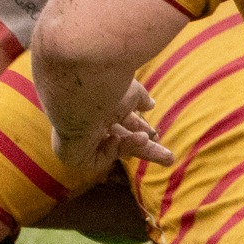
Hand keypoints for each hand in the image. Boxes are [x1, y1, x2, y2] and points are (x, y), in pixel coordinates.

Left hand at [50, 79, 172, 186]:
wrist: (80, 90)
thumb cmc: (105, 84)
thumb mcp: (132, 91)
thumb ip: (141, 99)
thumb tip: (151, 105)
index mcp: (103, 106)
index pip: (125, 122)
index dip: (142, 129)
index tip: (158, 135)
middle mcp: (92, 121)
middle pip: (123, 140)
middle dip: (146, 149)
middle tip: (170, 159)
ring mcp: (82, 137)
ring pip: (115, 150)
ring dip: (135, 147)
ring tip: (150, 143)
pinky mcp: (74, 153)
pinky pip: (100, 159)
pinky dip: (113, 149)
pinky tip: (113, 137)